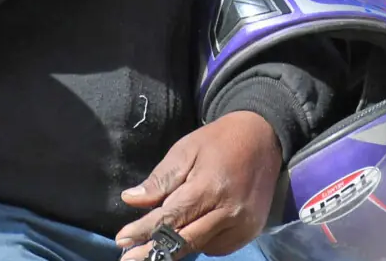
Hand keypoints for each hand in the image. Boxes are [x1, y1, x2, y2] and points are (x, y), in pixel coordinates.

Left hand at [114, 111, 282, 260]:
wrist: (264, 136)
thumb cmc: (219, 140)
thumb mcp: (186, 150)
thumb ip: (161, 179)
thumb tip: (131, 200)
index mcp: (209, 187)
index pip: (171, 218)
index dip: (144, 231)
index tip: (121, 240)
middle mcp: (228, 212)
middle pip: (185, 240)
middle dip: (153, 250)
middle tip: (128, 258)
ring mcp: (242, 225)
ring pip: (200, 246)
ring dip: (176, 247)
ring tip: (154, 245)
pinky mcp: (251, 231)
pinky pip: (217, 247)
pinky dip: (200, 243)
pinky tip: (189, 232)